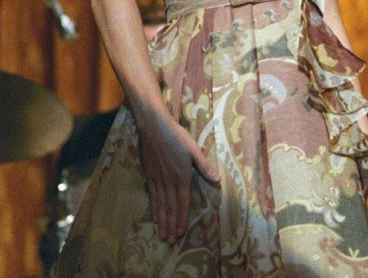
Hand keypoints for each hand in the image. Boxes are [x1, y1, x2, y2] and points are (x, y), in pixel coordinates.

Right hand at [136, 113, 220, 242]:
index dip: (181, 218)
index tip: (181, 232)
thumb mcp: (194, 149)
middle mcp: (168, 181)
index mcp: (181, 176)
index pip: (182, 202)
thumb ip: (204, 166)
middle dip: (170, 225)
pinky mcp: (149, 175)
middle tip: (170, 240)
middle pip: (169, 207)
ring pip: (160, 204)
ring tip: (162, 234)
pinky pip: (152, 196)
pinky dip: (154, 208)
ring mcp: (157, 179)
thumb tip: (217, 180)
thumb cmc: (177, 136)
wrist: (153, 128)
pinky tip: (154, 216)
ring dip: (162, 220)